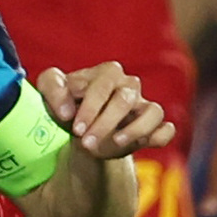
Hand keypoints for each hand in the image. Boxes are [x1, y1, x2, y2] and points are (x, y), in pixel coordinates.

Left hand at [39, 62, 174, 161]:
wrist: (81, 131)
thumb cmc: (67, 106)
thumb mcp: (50, 93)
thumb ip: (52, 90)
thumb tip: (66, 111)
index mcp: (107, 72)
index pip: (102, 87)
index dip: (90, 108)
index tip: (76, 129)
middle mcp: (129, 85)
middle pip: (125, 100)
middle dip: (104, 123)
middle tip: (86, 142)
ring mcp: (144, 105)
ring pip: (152, 112)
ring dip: (134, 130)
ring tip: (116, 142)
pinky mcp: (153, 126)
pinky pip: (166, 129)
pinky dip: (159, 136)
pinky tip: (143, 144)